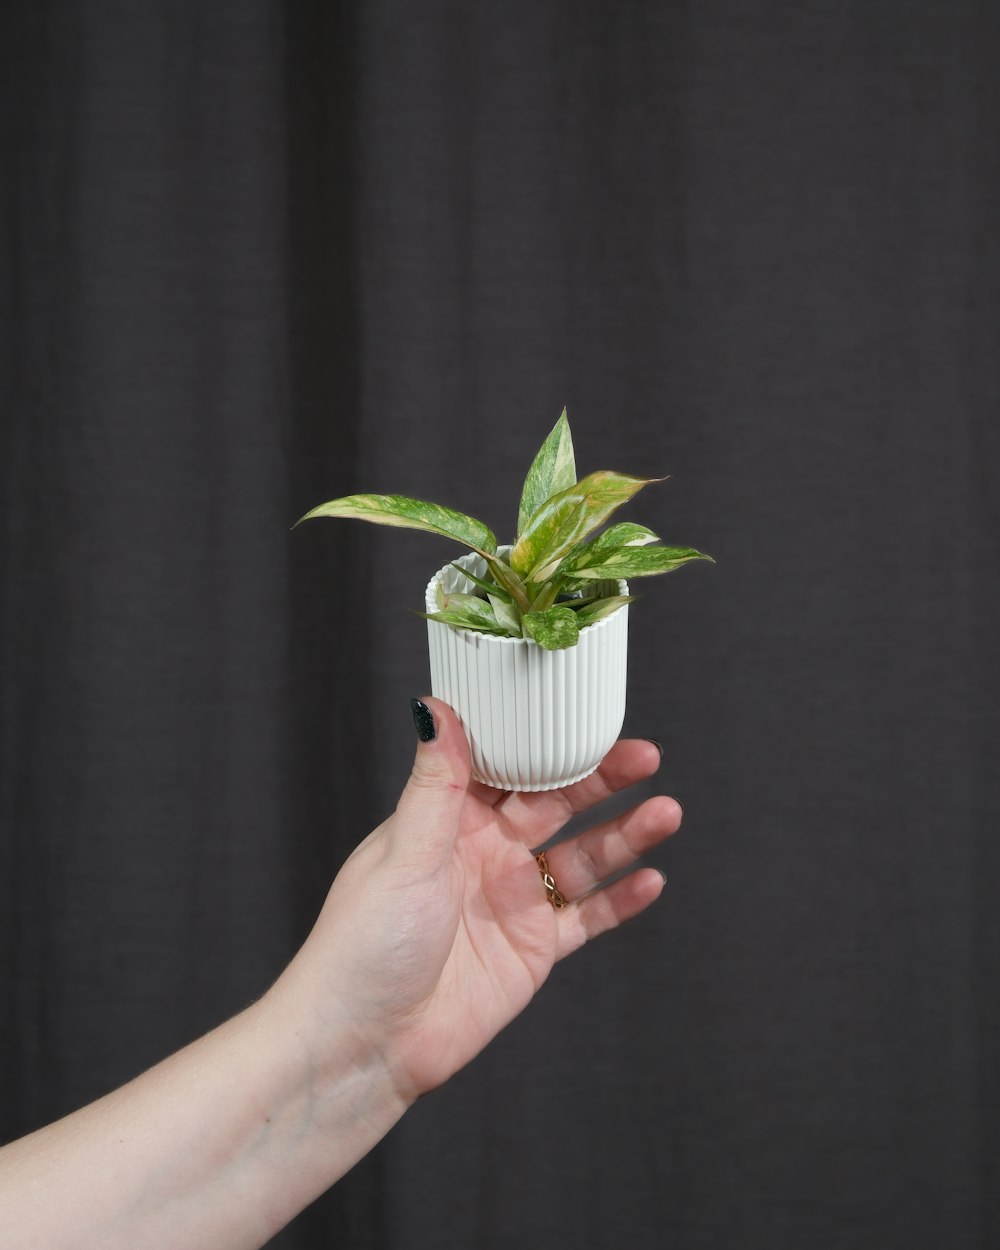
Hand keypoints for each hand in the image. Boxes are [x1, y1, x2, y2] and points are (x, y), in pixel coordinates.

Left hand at [282, 697, 681, 1102]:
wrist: (364, 1042)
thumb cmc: (363, 944)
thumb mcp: (404, 853)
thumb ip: (436, 784)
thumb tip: (435, 705)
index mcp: (449, 822)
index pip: (511, 767)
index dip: (551, 743)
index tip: (589, 719)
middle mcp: (486, 854)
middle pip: (557, 805)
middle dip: (602, 781)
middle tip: (646, 758)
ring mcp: (512, 901)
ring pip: (582, 857)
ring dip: (625, 835)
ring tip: (665, 814)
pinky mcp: (532, 950)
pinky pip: (588, 918)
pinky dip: (621, 901)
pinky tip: (650, 881)